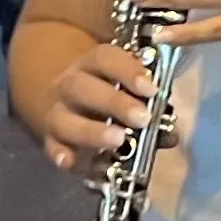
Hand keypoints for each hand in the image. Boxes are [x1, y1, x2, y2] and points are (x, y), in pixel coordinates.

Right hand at [33, 36, 153, 175]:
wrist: (67, 101)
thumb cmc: (109, 92)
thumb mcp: (126, 87)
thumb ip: (148, 103)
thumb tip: (170, 132)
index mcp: (91, 64)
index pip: (104, 58)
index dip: (128, 70)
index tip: (151, 89)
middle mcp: (70, 85)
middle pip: (83, 87)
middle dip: (114, 103)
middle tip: (142, 118)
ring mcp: (56, 112)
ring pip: (64, 119)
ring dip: (91, 131)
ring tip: (118, 141)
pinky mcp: (50, 139)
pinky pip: (52, 146)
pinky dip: (61, 154)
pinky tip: (72, 162)